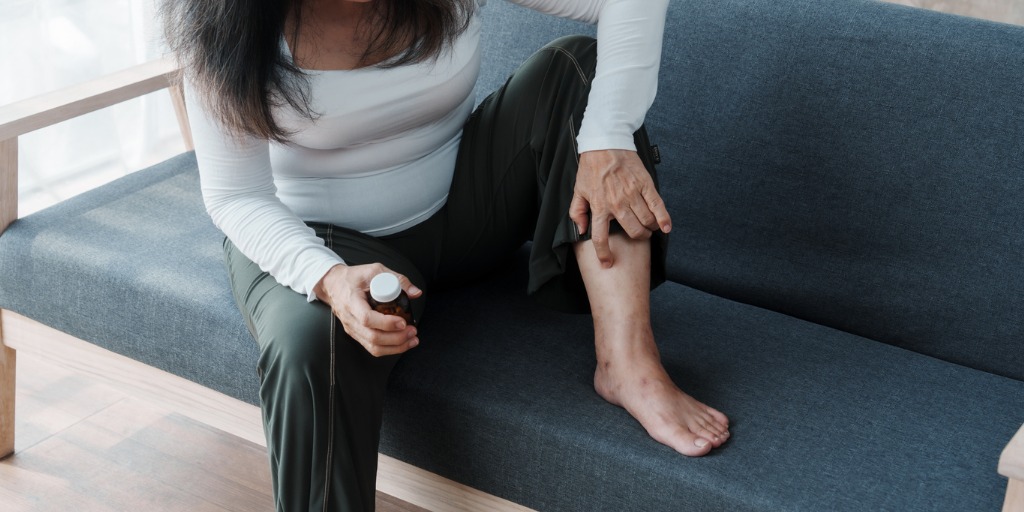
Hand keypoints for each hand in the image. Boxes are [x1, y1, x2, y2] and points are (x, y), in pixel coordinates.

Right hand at [314, 263, 422, 356]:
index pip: (367, 318)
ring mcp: (352, 329)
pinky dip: (389, 349)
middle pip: (372, 337)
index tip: (402, 322)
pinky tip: (402, 344)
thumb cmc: (353, 278)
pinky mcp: (357, 334)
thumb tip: (416, 292)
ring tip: (411, 340)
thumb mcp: (375, 271)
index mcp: (352, 301)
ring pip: (373, 346)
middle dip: (396, 338)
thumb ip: (397, 279)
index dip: (386, 323)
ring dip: (395, 347)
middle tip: (412, 331)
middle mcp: (350, 319)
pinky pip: (372, 347)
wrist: (333, 285)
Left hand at [569, 149, 670, 267]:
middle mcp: (617, 203)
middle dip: (637, 238)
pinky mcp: (645, 185)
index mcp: (599, 206)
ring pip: (646, 221)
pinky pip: (658, 206)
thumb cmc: (591, 167)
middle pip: (632, 231)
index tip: (608, 263)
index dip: (604, 254)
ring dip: (649, 229)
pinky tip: (665, 227)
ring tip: (648, 228)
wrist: (605, 143)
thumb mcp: (578, 190)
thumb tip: (580, 229)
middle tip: (638, 235)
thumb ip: (577, 212)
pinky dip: (664, 219)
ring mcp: (633, 194)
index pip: (601, 237)